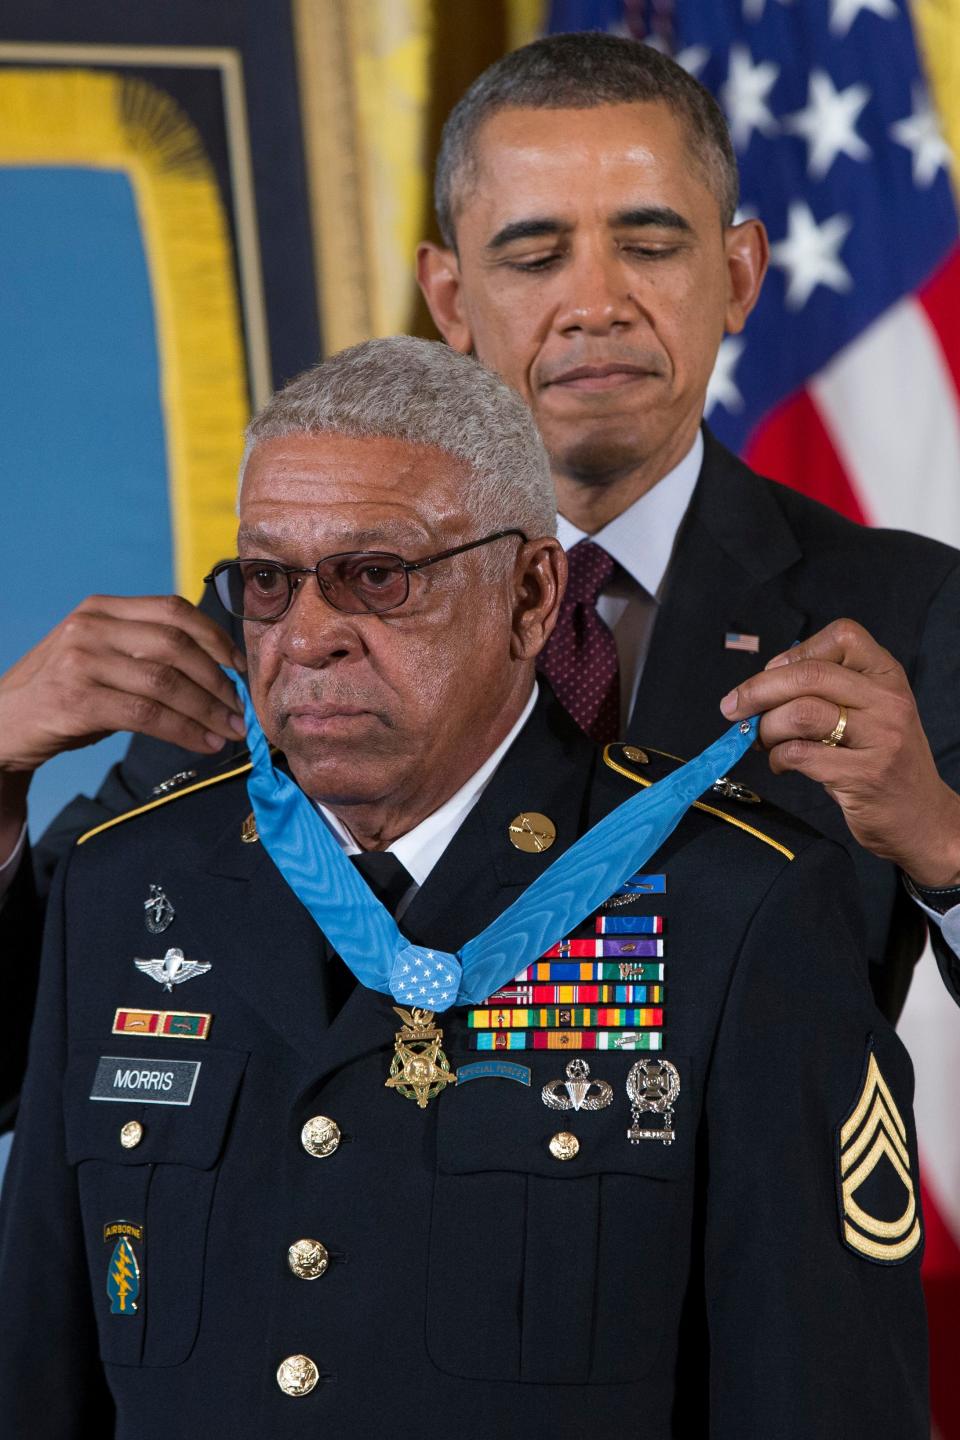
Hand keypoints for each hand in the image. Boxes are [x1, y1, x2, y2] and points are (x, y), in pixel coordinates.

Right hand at [0, 594, 246, 776]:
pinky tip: (204, 744)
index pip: (172, 610)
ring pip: (166, 682)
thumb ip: (143, 653)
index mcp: (100, 609)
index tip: (239, 667)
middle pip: (175, 646)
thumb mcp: (98, 657)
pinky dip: (184, 731)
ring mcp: (80, 662)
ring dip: (207, 710)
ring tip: (230, 730)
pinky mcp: (76, 700)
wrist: (1, 725)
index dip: (214, 638)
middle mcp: (89, 627)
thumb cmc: (62, 694)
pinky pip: (147, 715)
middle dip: (217, 680)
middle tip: (241, 709)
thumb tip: (218, 675)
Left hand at [719, 618, 959, 887]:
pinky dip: (778, 758)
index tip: (772, 674)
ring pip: (801, 713)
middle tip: (732, 708)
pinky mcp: (864, 775)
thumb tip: (761, 686)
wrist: (922, 818)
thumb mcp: (870, 713)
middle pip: (810, 675)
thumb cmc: (882, 760)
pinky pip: (801, 754)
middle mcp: (888, 700)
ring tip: (762, 741)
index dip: (795, 652)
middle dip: (758, 690)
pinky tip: (781, 764)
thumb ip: (829, 692)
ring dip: (766, 727)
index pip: (842, 636)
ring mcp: (880, 738)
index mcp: (887, 675)